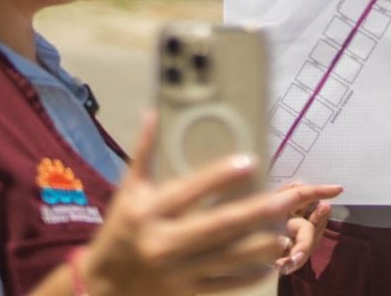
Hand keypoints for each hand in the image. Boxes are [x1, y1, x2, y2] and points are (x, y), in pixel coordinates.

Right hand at [71, 114, 342, 295]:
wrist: (103, 285)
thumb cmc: (120, 229)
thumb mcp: (128, 190)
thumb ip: (144, 152)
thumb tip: (152, 113)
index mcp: (149, 211)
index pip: (189, 191)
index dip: (219, 177)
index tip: (250, 161)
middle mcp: (163, 242)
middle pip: (217, 225)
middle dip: (256, 211)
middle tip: (288, 197)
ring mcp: (176, 271)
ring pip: (226, 258)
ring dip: (259, 245)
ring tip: (287, 231)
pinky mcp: (185, 292)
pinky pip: (222, 284)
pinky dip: (247, 276)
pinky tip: (270, 263)